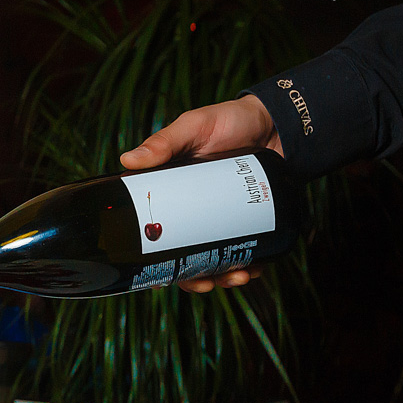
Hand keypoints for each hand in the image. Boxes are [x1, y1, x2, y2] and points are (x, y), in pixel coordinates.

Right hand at [120, 94, 281, 292]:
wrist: (275, 122)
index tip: (161, 278)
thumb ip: (164, 142)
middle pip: (186, 255)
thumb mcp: (193, 127)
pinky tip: (253, 269)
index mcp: (170, 197)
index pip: (156, 234)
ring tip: (236, 277)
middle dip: (194, 277)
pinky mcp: (249, 220)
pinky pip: (246, 249)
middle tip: (204, 282)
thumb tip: (127, 160)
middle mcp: (192, 213)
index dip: (155, 261)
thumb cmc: (228, 120)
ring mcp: (221, 219)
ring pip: (216, 258)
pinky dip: (249, 264)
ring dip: (223, 275)